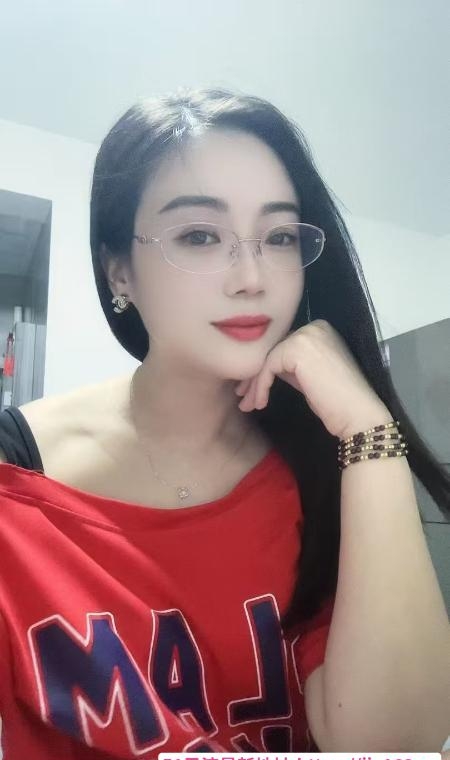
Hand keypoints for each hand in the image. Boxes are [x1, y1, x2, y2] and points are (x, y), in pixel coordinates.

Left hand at [235, 319, 391, 439]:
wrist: (357, 414)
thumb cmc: (336, 402)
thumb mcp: (310, 376)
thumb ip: (291, 365)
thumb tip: (264, 367)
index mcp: (320, 329)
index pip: (283, 346)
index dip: (265, 369)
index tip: (252, 390)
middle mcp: (314, 326)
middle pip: (273, 351)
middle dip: (255, 377)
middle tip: (243, 398)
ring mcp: (306, 335)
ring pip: (267, 359)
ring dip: (254, 385)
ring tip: (247, 405)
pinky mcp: (297, 348)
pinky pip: (268, 367)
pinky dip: (260, 386)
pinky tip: (260, 403)